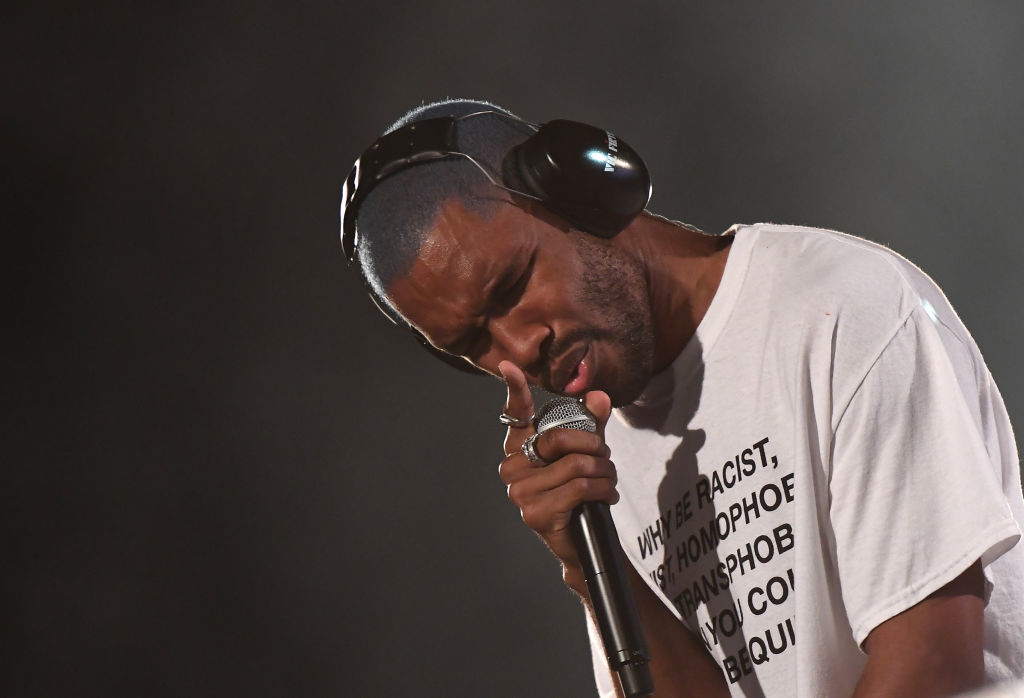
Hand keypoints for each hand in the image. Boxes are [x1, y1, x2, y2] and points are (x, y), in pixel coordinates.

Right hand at [497, 360, 618, 594]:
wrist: (582, 544)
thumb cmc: (579, 495)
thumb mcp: (587, 455)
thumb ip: (591, 426)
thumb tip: (600, 397)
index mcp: (520, 449)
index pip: (516, 416)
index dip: (514, 390)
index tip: (509, 365)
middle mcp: (512, 468)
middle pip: (561, 439)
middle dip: (595, 446)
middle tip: (606, 457)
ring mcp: (520, 492)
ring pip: (576, 465)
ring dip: (604, 472)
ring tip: (608, 480)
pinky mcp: (536, 512)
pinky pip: (580, 487)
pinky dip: (602, 489)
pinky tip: (606, 496)